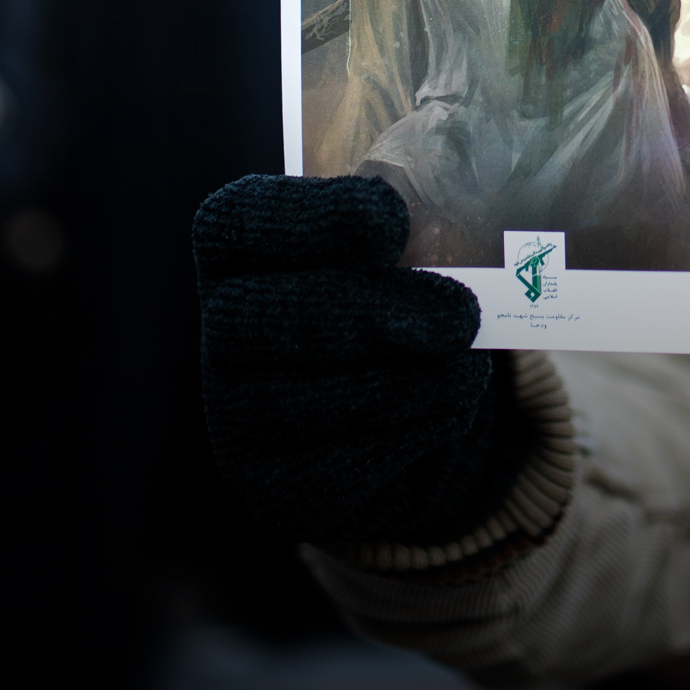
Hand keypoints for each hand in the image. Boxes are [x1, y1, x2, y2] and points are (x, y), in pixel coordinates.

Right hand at [195, 174, 528, 543]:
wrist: (417, 411)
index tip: (390, 219)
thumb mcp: (412, 249)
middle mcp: (222, 334)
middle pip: (260, 319)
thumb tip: (457, 203)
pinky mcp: (274, 487)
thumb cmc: (408, 304)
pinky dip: (400, 438)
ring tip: (466, 367)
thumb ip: (415, 223)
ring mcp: (235, 417)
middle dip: (366, 315)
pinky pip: (325, 471)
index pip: (237, 226)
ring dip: (395, 385)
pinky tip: (450, 409)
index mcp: (242, 257)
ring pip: (292, 404)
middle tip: (456, 315)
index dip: (307, 221)